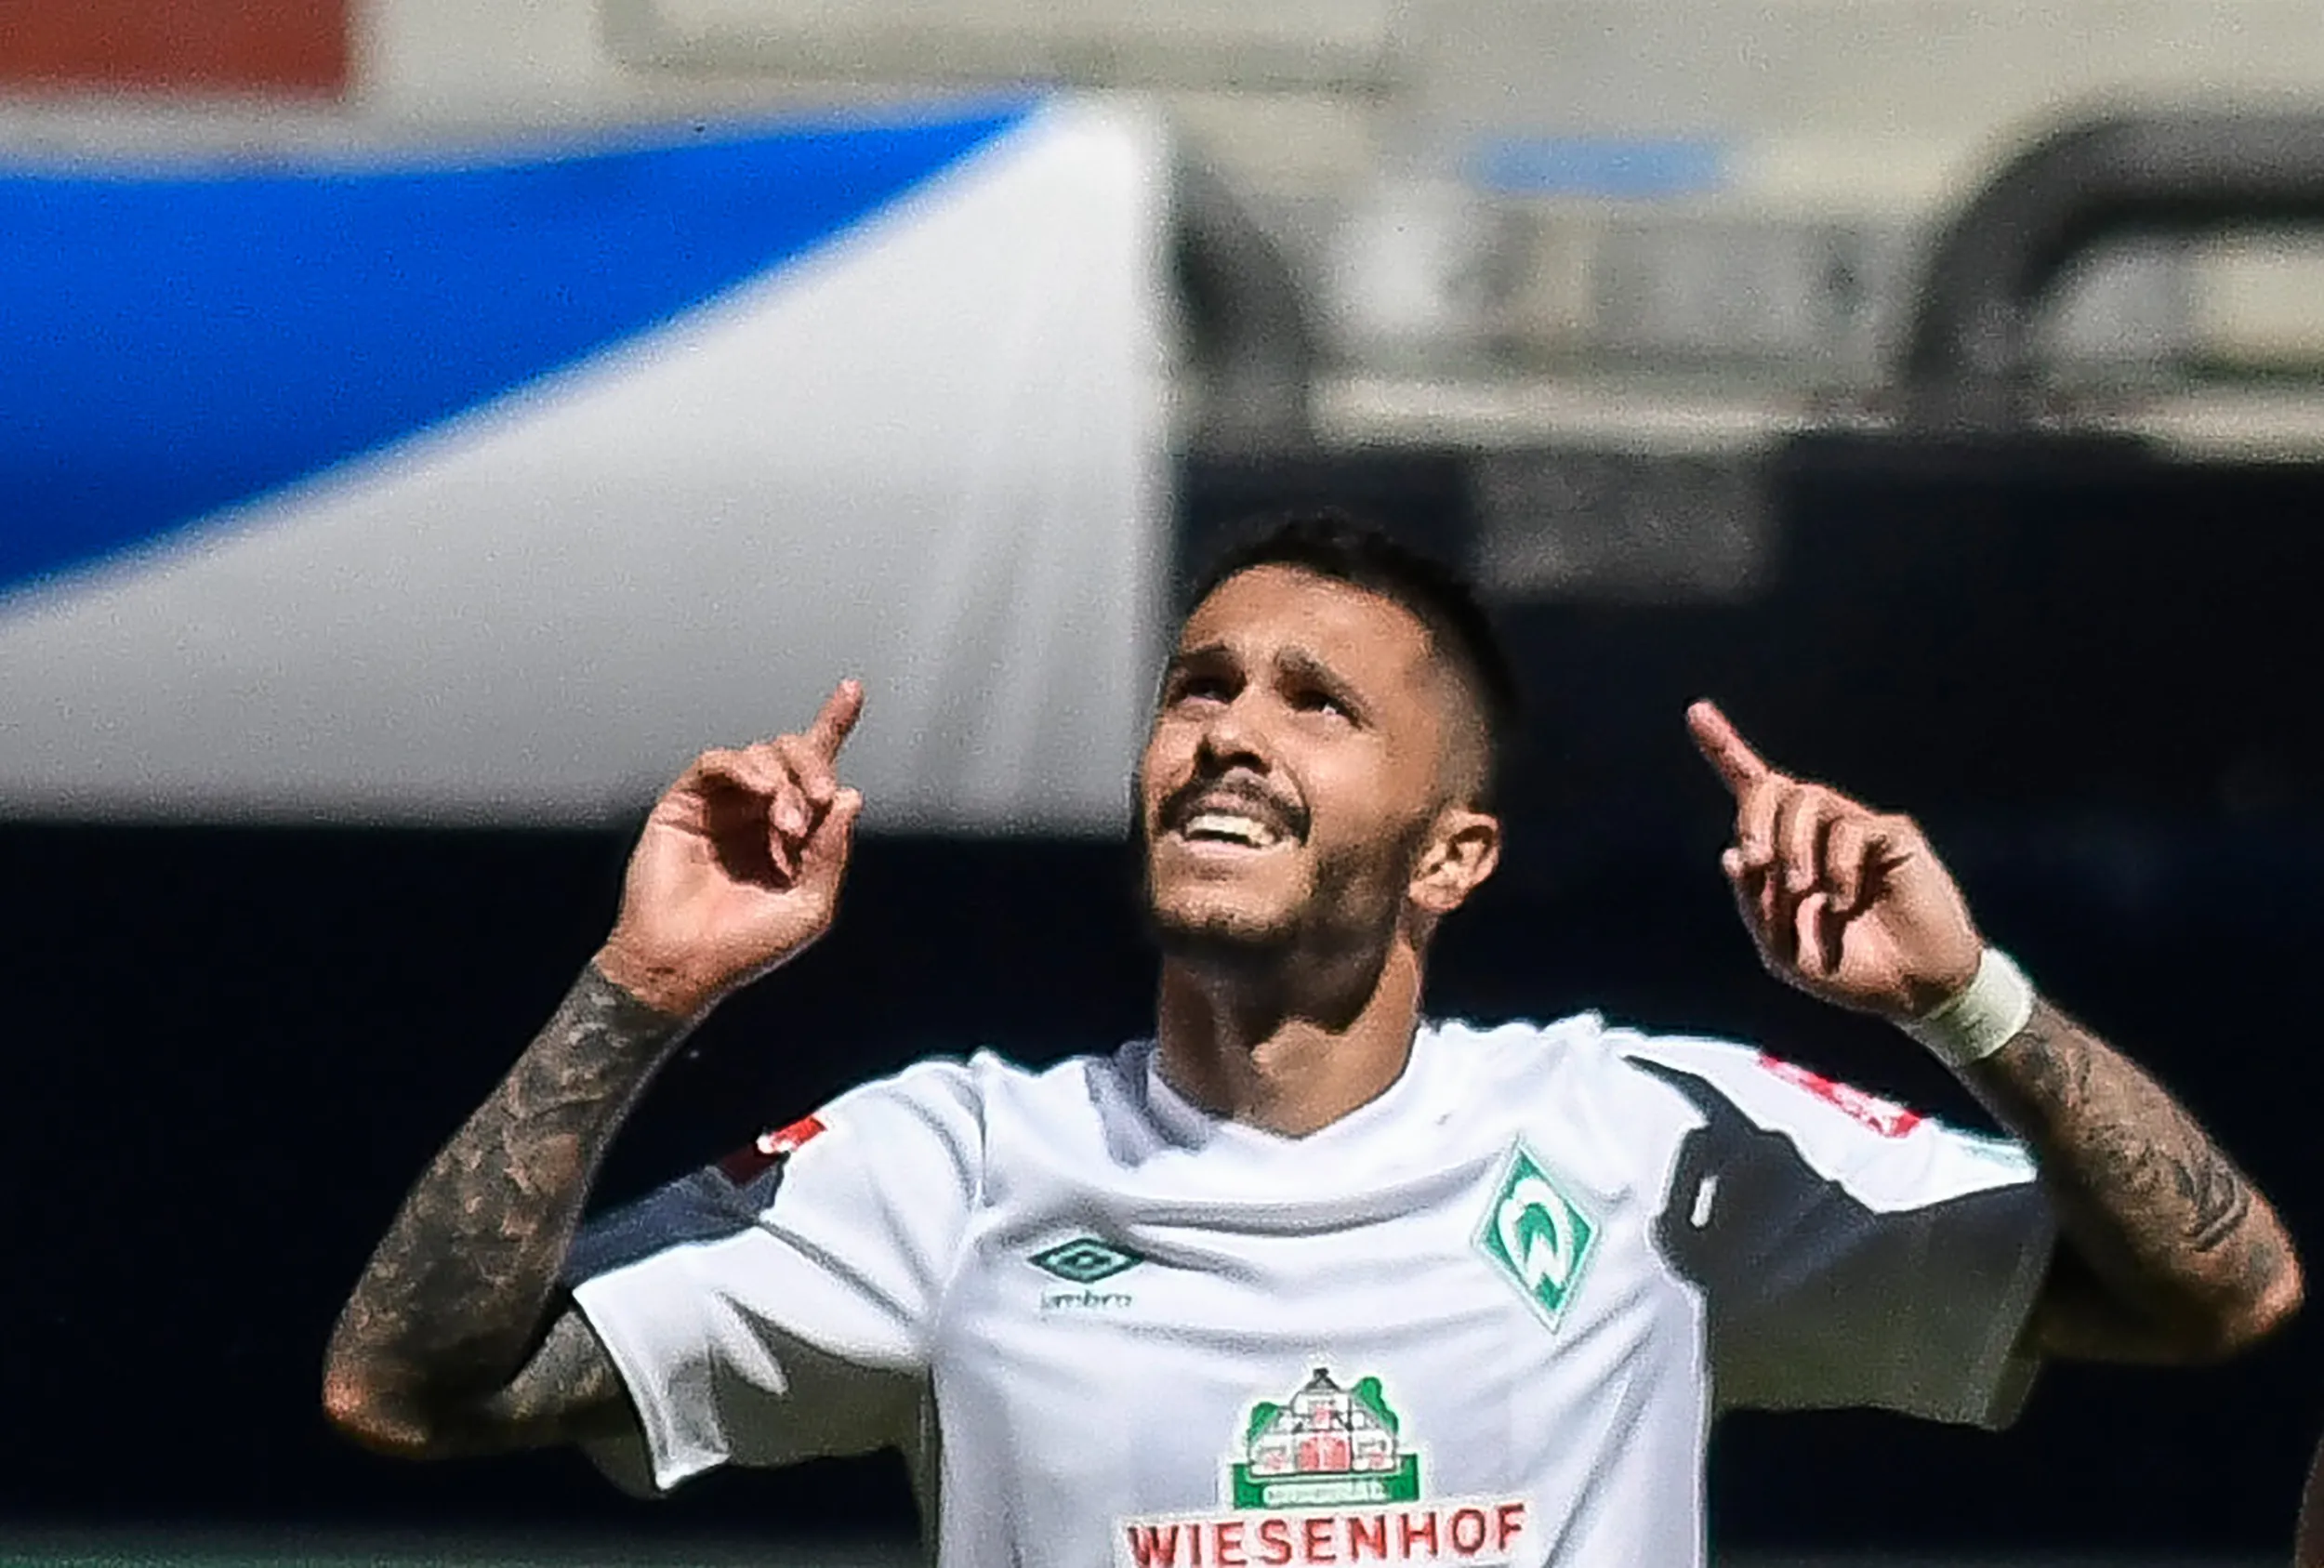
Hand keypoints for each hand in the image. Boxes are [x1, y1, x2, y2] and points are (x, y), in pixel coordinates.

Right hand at [597, 681, 865, 1015]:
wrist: (684, 964)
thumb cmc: (745, 946)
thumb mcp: (809, 906)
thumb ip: (832, 852)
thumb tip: (851, 796)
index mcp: (792, 834)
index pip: (818, 774)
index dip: (833, 727)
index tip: (853, 690)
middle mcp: (759, 812)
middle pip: (795, 756)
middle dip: (815, 767)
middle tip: (821, 800)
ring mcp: (723, 805)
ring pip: (761, 755)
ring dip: (785, 780)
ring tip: (787, 824)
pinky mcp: (685, 802)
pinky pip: (718, 764)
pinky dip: (743, 766)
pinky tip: (760, 789)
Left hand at [1688, 699, 1980, 1020]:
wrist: (1911, 992)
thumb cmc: (1848, 970)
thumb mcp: (1782, 949)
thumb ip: (1754, 903)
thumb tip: (1731, 854)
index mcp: (1784, 850)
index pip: (1751, 789)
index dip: (1724, 749)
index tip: (1696, 712)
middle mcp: (1817, 830)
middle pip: (1771, 786)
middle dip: (1753, 818)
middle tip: (1756, 861)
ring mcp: (1855, 828)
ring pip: (1807, 798)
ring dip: (1791, 845)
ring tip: (1802, 890)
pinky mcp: (1892, 835)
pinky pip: (1851, 829)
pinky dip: (1837, 867)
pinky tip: (1842, 901)